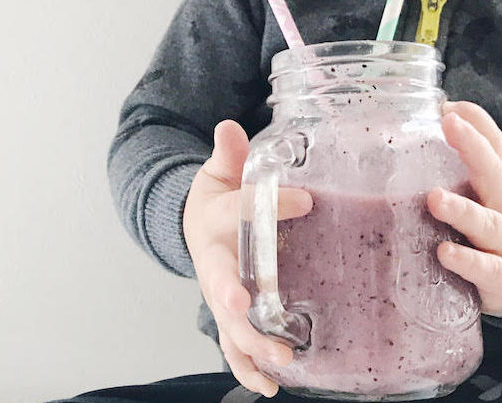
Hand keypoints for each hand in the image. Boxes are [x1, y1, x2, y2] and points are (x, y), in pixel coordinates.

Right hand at [183, 120, 313, 396]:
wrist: (195, 228)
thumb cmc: (216, 199)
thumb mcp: (217, 172)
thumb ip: (228, 154)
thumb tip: (229, 125)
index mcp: (213, 220)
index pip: (239, 209)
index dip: (270, 205)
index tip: (305, 200)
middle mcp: (214, 262)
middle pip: (218, 281)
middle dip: (229, 295)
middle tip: (247, 306)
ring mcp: (219, 294)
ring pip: (228, 324)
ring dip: (250, 343)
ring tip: (280, 358)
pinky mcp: (228, 316)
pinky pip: (234, 347)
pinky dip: (248, 369)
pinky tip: (270, 386)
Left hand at [427, 101, 501, 317]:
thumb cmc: (496, 231)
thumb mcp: (488, 194)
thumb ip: (467, 159)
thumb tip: (440, 111)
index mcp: (501, 186)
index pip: (494, 148)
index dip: (476, 127)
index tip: (448, 109)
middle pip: (496, 176)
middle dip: (475, 150)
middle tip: (450, 127)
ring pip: (488, 225)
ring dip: (461, 211)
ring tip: (435, 199)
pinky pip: (486, 270)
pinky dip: (466, 261)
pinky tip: (444, 252)